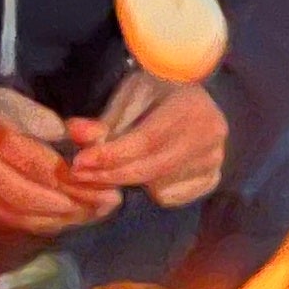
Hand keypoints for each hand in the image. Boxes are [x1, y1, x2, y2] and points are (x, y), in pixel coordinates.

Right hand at [0, 87, 117, 236]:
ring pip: (23, 215)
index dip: (77, 181)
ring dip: (63, 219)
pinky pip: (11, 222)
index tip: (107, 187)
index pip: (42, 167)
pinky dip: (42, 224)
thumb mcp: (24, 105)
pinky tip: (66, 219)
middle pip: (34, 196)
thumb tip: (97, 137)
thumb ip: (60, 124)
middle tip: (107, 205)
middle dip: (75, 205)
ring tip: (94, 213)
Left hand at [73, 72, 227, 208]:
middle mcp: (211, 134)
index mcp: (191, 106)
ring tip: (122, 160)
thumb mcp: (127, 98)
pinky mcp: (214, 176)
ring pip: (159, 185)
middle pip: (152, 168)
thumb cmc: (154, 92)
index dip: (110, 155)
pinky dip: (154, 187)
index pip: (145, 141)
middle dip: (111, 174)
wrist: (189, 94)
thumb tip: (73, 133)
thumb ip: (102, 122)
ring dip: (132, 179)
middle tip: (81, 173)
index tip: (79, 163)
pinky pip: (173, 195)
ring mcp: (216, 158)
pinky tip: (150, 167)